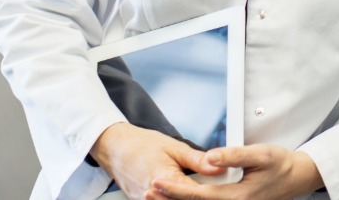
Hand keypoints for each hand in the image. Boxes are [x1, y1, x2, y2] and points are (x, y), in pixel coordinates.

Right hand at [91, 122, 223, 198]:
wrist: (115, 148)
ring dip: (186, 197)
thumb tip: (218, 167)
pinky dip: (173, 198)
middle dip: (199, 196)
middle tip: (209, 185)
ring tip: (191, 183)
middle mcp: (155, 197)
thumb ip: (197, 160)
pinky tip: (180, 191)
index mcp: (165, 180)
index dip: (212, 191)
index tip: (223, 184)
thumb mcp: (173, 147)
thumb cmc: (140, 145)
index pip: (196, 194)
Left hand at [150, 144, 322, 199]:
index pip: (198, 196)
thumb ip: (234, 155)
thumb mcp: (261, 154)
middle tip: (148, 191)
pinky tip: (182, 196)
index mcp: (237, 197)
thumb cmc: (280, 164)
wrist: (297, 178)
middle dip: (170, 199)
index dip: (176, 189)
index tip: (157, 181)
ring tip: (157, 195)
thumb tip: (211, 157)